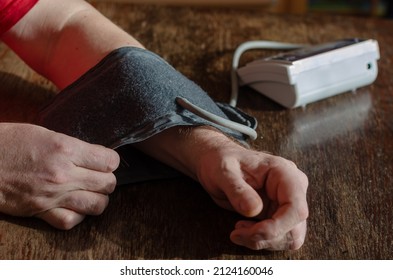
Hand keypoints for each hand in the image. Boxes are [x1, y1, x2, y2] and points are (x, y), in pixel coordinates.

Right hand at [0, 123, 119, 228]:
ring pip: (97, 205)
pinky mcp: (40, 211)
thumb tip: (95, 157)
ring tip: (90, 192)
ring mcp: (52, 195)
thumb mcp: (46, 134)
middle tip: (98, 176)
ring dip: (97, 199)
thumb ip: (73, 147)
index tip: (105, 161)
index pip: (109, 161)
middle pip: (108, 184)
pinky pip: (72, 221)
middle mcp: (62, 174)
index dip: (110, 161)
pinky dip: (78, 216)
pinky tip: (74, 206)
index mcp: (65, 149)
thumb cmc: (10, 142)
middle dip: (107, 180)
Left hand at [135, 126, 308, 249]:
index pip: (297, 209)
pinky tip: (241, 229)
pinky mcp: (277, 209)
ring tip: (238, 230)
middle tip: (238, 233)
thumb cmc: (217, 158)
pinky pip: (277, 235)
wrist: (211, 157)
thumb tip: (254, 211)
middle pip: (296, 227)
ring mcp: (286, 199)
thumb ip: (239, 190)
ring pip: (290, 235)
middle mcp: (292, 186)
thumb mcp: (222, 171)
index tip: (248, 233)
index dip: (276, 228)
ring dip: (264, 240)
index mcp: (285, 173)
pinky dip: (261, 239)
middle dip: (268, 237)